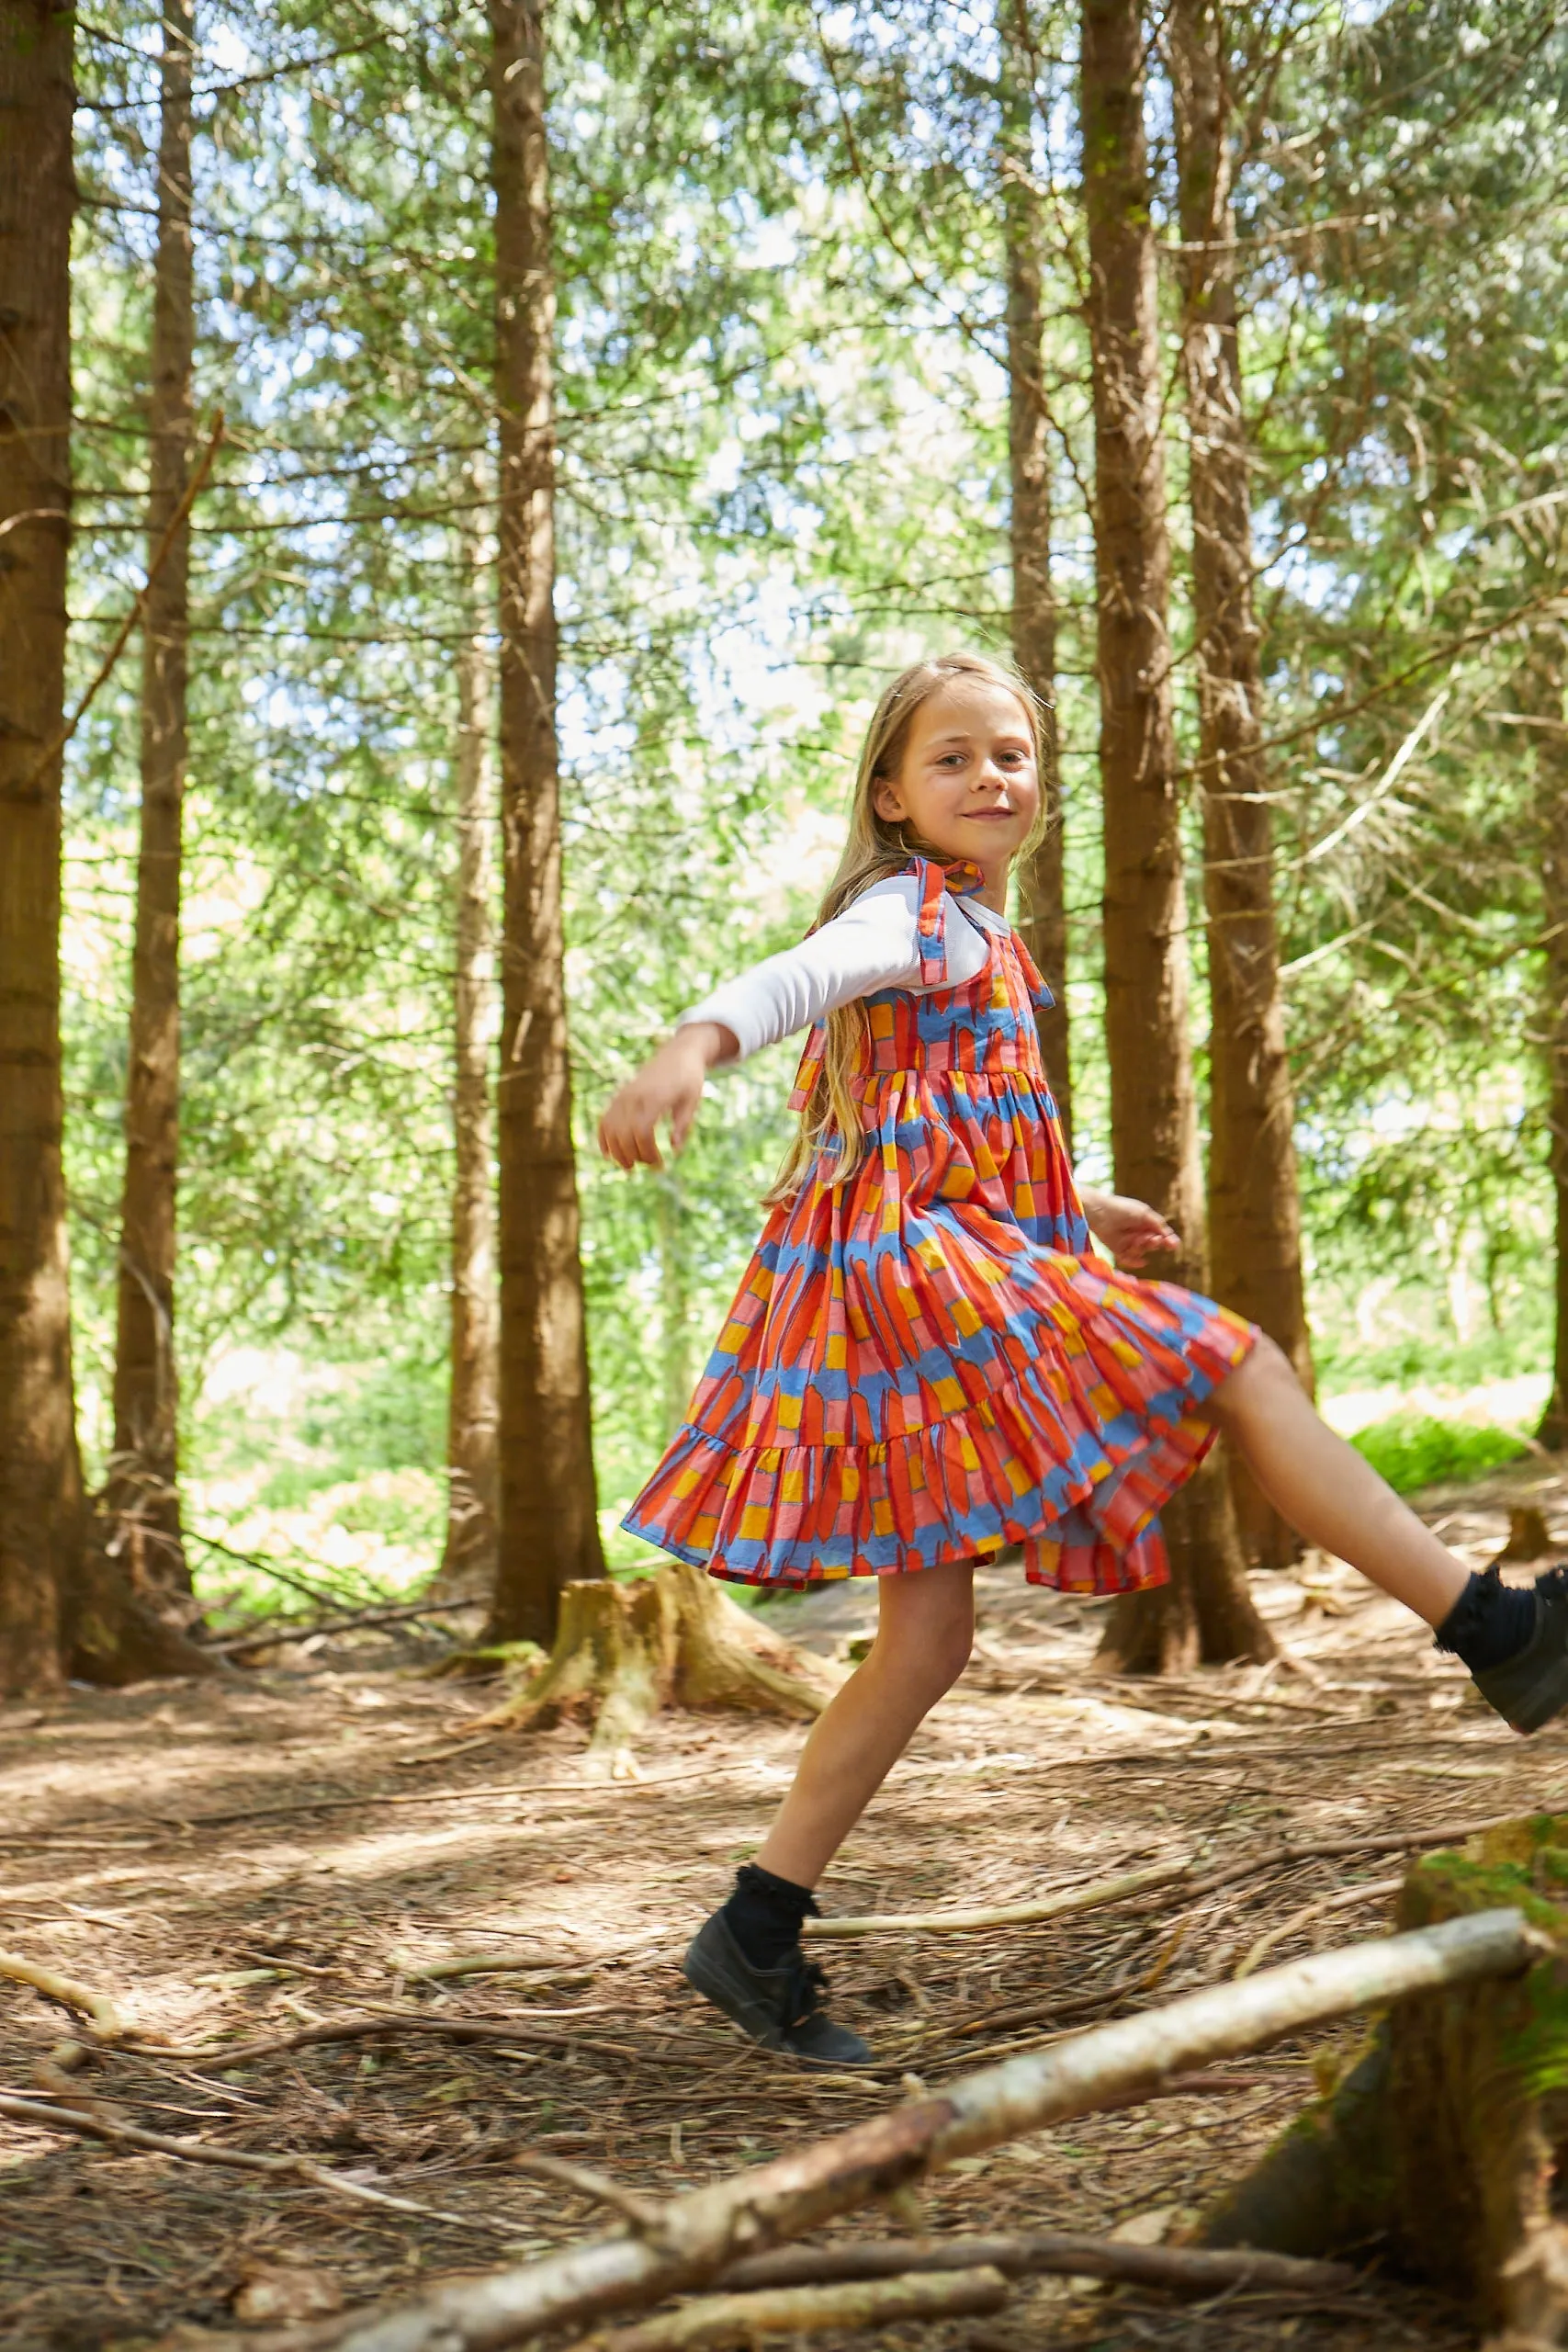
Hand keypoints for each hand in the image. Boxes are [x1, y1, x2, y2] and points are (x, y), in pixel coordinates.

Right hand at [598, 1023, 732, 1169]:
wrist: (678, 1054)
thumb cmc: (688, 1079)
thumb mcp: (692, 1102)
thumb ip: (682, 1126)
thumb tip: (674, 1151)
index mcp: (654, 1098)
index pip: (642, 1132)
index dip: (648, 1153)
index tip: (660, 1164)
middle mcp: (635, 1097)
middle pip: (624, 1134)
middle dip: (634, 1156)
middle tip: (650, 1166)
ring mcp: (624, 1096)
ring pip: (611, 1129)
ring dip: (617, 1152)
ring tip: (629, 1166)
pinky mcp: (620, 1096)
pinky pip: (605, 1119)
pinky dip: (603, 1138)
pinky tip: (608, 1154)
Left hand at [1079, 1186, 1180, 1268]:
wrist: (1100, 1212)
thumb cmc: (1123, 1209)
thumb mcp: (1145, 1214)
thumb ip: (1159, 1225)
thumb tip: (1173, 1239)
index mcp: (1146, 1223)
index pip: (1161, 1235)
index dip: (1167, 1240)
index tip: (1172, 1245)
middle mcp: (1138, 1233)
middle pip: (1152, 1245)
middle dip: (1154, 1243)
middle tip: (1153, 1240)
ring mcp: (1128, 1242)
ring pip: (1141, 1251)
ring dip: (1142, 1247)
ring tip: (1138, 1239)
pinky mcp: (1117, 1249)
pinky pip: (1128, 1259)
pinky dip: (1134, 1262)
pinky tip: (1142, 1262)